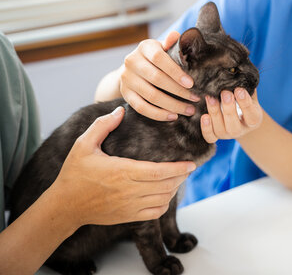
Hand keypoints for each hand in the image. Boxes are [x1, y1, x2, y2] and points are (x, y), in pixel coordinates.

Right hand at [49, 107, 195, 226]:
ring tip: (178, 178)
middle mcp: (129, 191)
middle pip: (166, 185)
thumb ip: (103, 125)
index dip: (179, 168)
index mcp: (122, 171)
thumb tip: (121, 110)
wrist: (64, 206)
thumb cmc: (74, 173)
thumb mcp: (83, 145)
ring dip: (174, 189)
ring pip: (163, 199)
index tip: (191, 163)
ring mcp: (130, 206)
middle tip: (187, 168)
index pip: (159, 172)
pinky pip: (155, 213)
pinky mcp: (128, 217)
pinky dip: (164, 204)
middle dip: (180, 177)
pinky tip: (165, 194)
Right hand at [120, 31, 200, 120]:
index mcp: (145, 47)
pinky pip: (142, 107)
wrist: (132, 68)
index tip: (191, 84)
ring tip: (189, 110)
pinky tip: (173, 116)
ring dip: (173, 105)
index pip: (160, 59)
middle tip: (196, 99)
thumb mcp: (162, 48)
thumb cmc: (155, 57)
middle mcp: (132, 62)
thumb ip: (170, 44)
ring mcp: (127, 79)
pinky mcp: (125, 94)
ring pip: (151, 95)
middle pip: (157, 79)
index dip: (176, 72)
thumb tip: (176, 35)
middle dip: (179, 91)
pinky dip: (159, 114)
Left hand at [201, 88, 262, 142]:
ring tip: (210, 97)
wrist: (239, 115)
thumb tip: (242, 65)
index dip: (245, 102)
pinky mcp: (216, 136)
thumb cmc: (244, 99)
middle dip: (228, 108)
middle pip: (234, 125)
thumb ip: (246, 84)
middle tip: (225, 92)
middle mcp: (241, 129)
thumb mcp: (249, 92)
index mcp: (253, 119)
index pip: (251, 113)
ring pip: (221, 130)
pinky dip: (206, 128)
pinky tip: (204, 116)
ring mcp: (227, 134)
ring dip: (215, 113)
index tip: (239, 90)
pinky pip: (210, 137)